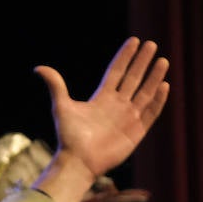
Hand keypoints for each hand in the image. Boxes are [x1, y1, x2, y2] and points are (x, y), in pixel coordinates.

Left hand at [37, 36, 169, 181]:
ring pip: (145, 93)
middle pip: (133, 79)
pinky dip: (158, 100)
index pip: (117, 72)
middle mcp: (117, 105)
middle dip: (142, 62)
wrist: (78, 161)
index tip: (134, 40)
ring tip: (163, 61)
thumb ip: (56, 86)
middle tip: (151, 44)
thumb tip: (39, 68)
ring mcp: (128, 118)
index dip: (125, 57)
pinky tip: (164, 85)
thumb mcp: (61, 107)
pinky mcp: (136, 132)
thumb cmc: (68, 136)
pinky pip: (151, 113)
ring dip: (154, 77)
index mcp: (101, 98)